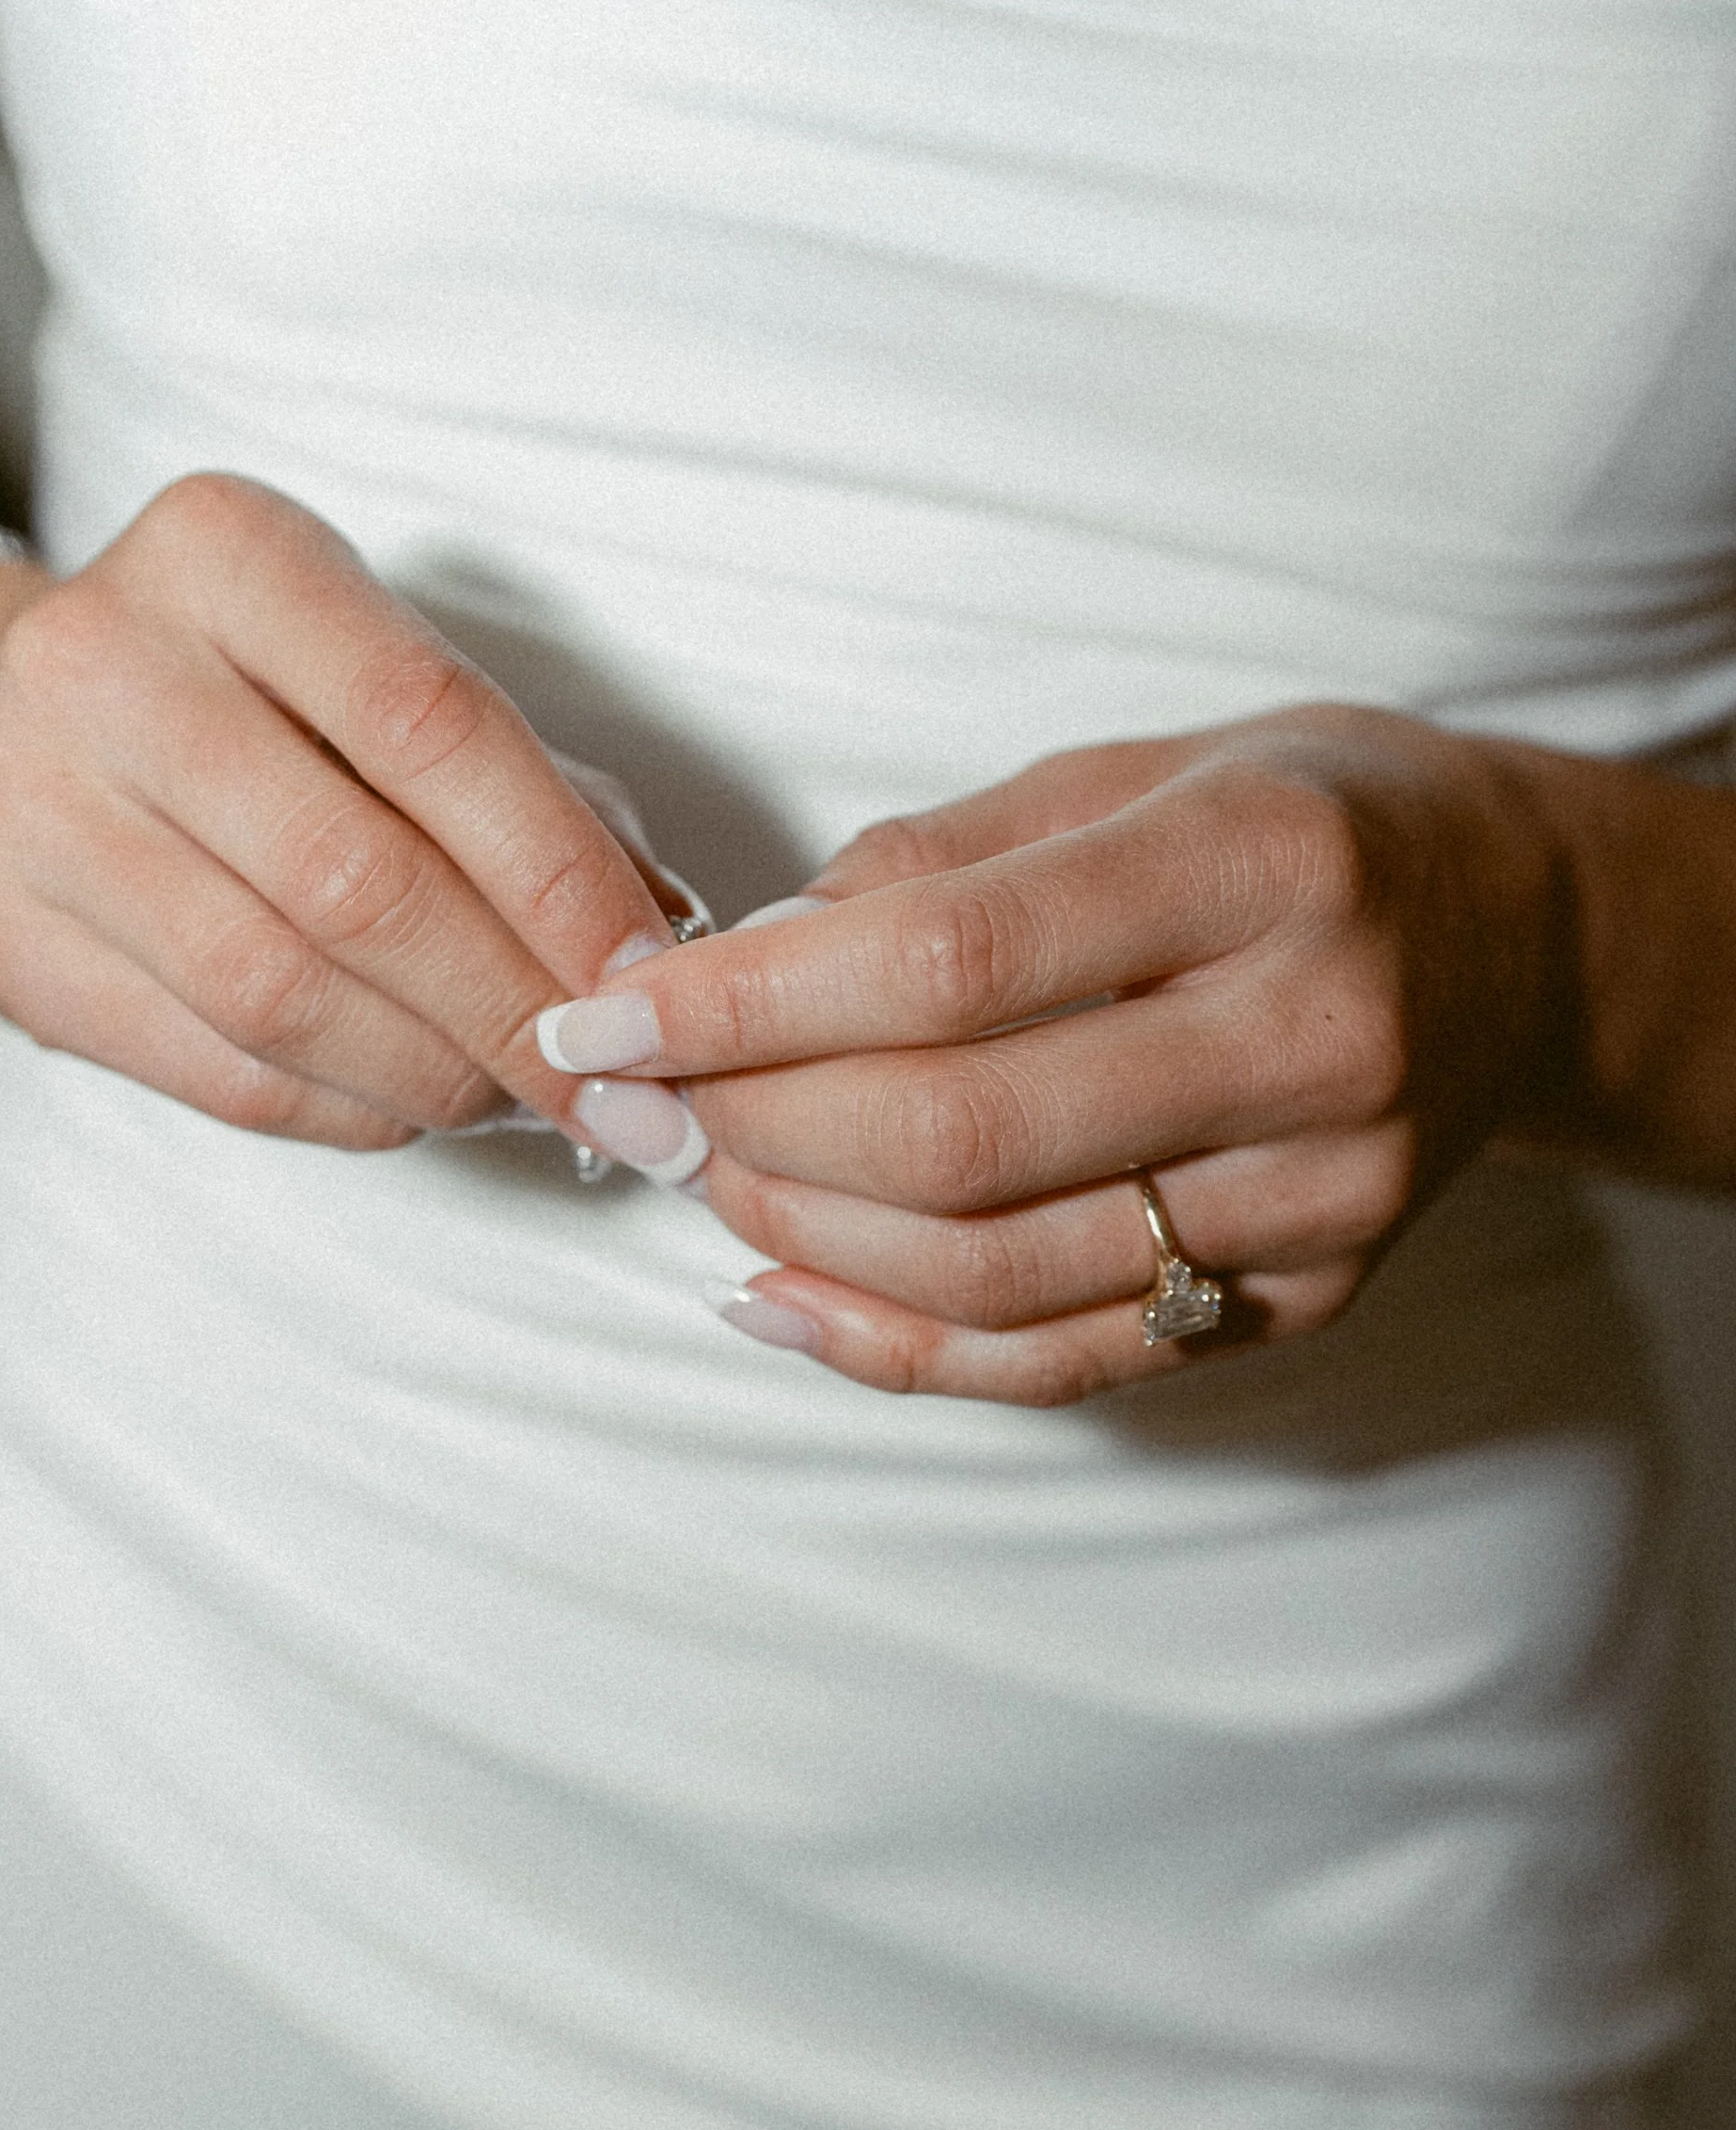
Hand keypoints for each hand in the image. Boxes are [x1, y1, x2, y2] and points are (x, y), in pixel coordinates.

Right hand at [0, 474, 683, 1150]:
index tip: (649, 974)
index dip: (558, 872)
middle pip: (356, 881)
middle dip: (509, 1005)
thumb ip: (518, 782)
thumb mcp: (367, 668)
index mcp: (226, 554)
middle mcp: (105, 664)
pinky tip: (417, 1101)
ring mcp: (33, 810)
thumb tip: (660, 945)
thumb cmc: (242, 701)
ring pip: (282, 996)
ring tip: (526, 1096)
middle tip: (609, 1082)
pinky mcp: (11, 952)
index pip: (431, 725)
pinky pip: (220, 1070)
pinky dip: (351, 1108)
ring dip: (438, 1072)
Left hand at [531, 707, 1573, 1402]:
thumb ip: (939, 860)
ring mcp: (1324, 1196)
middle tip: (634, 1104)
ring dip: (804, 1242)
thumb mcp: (1134, 767)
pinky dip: (897, 1349)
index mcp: (1264, 864)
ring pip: (999, 1274)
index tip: (602, 1013)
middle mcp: (1312, 1040)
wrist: (1526, 938)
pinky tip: (781, 1299)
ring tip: (700, 1180)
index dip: (744, 1006)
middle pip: (960, 1140)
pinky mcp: (1308, 1300)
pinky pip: (1064, 1362)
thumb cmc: (1300, 826)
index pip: (950, 964)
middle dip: (750, 1132)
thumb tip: (736, 962)